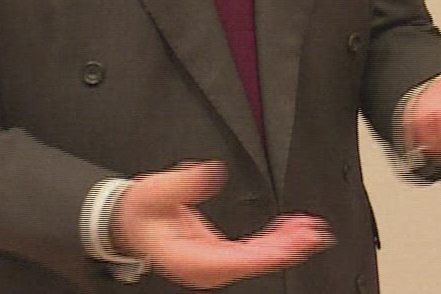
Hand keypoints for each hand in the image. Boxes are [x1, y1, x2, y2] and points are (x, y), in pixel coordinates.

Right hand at [114, 161, 330, 289]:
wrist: (129, 221)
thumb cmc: (140, 211)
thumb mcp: (155, 191)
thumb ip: (184, 183)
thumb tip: (211, 172)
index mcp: (187, 258)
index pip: (231, 261)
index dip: (263, 254)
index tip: (288, 243)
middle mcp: (203, 267)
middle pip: (251, 262)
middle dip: (284, 248)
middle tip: (311, 232)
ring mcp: (213, 263)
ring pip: (256, 260)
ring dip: (285, 245)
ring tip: (308, 229)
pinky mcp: (219, 255)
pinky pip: (252, 253)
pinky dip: (275, 242)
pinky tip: (291, 231)